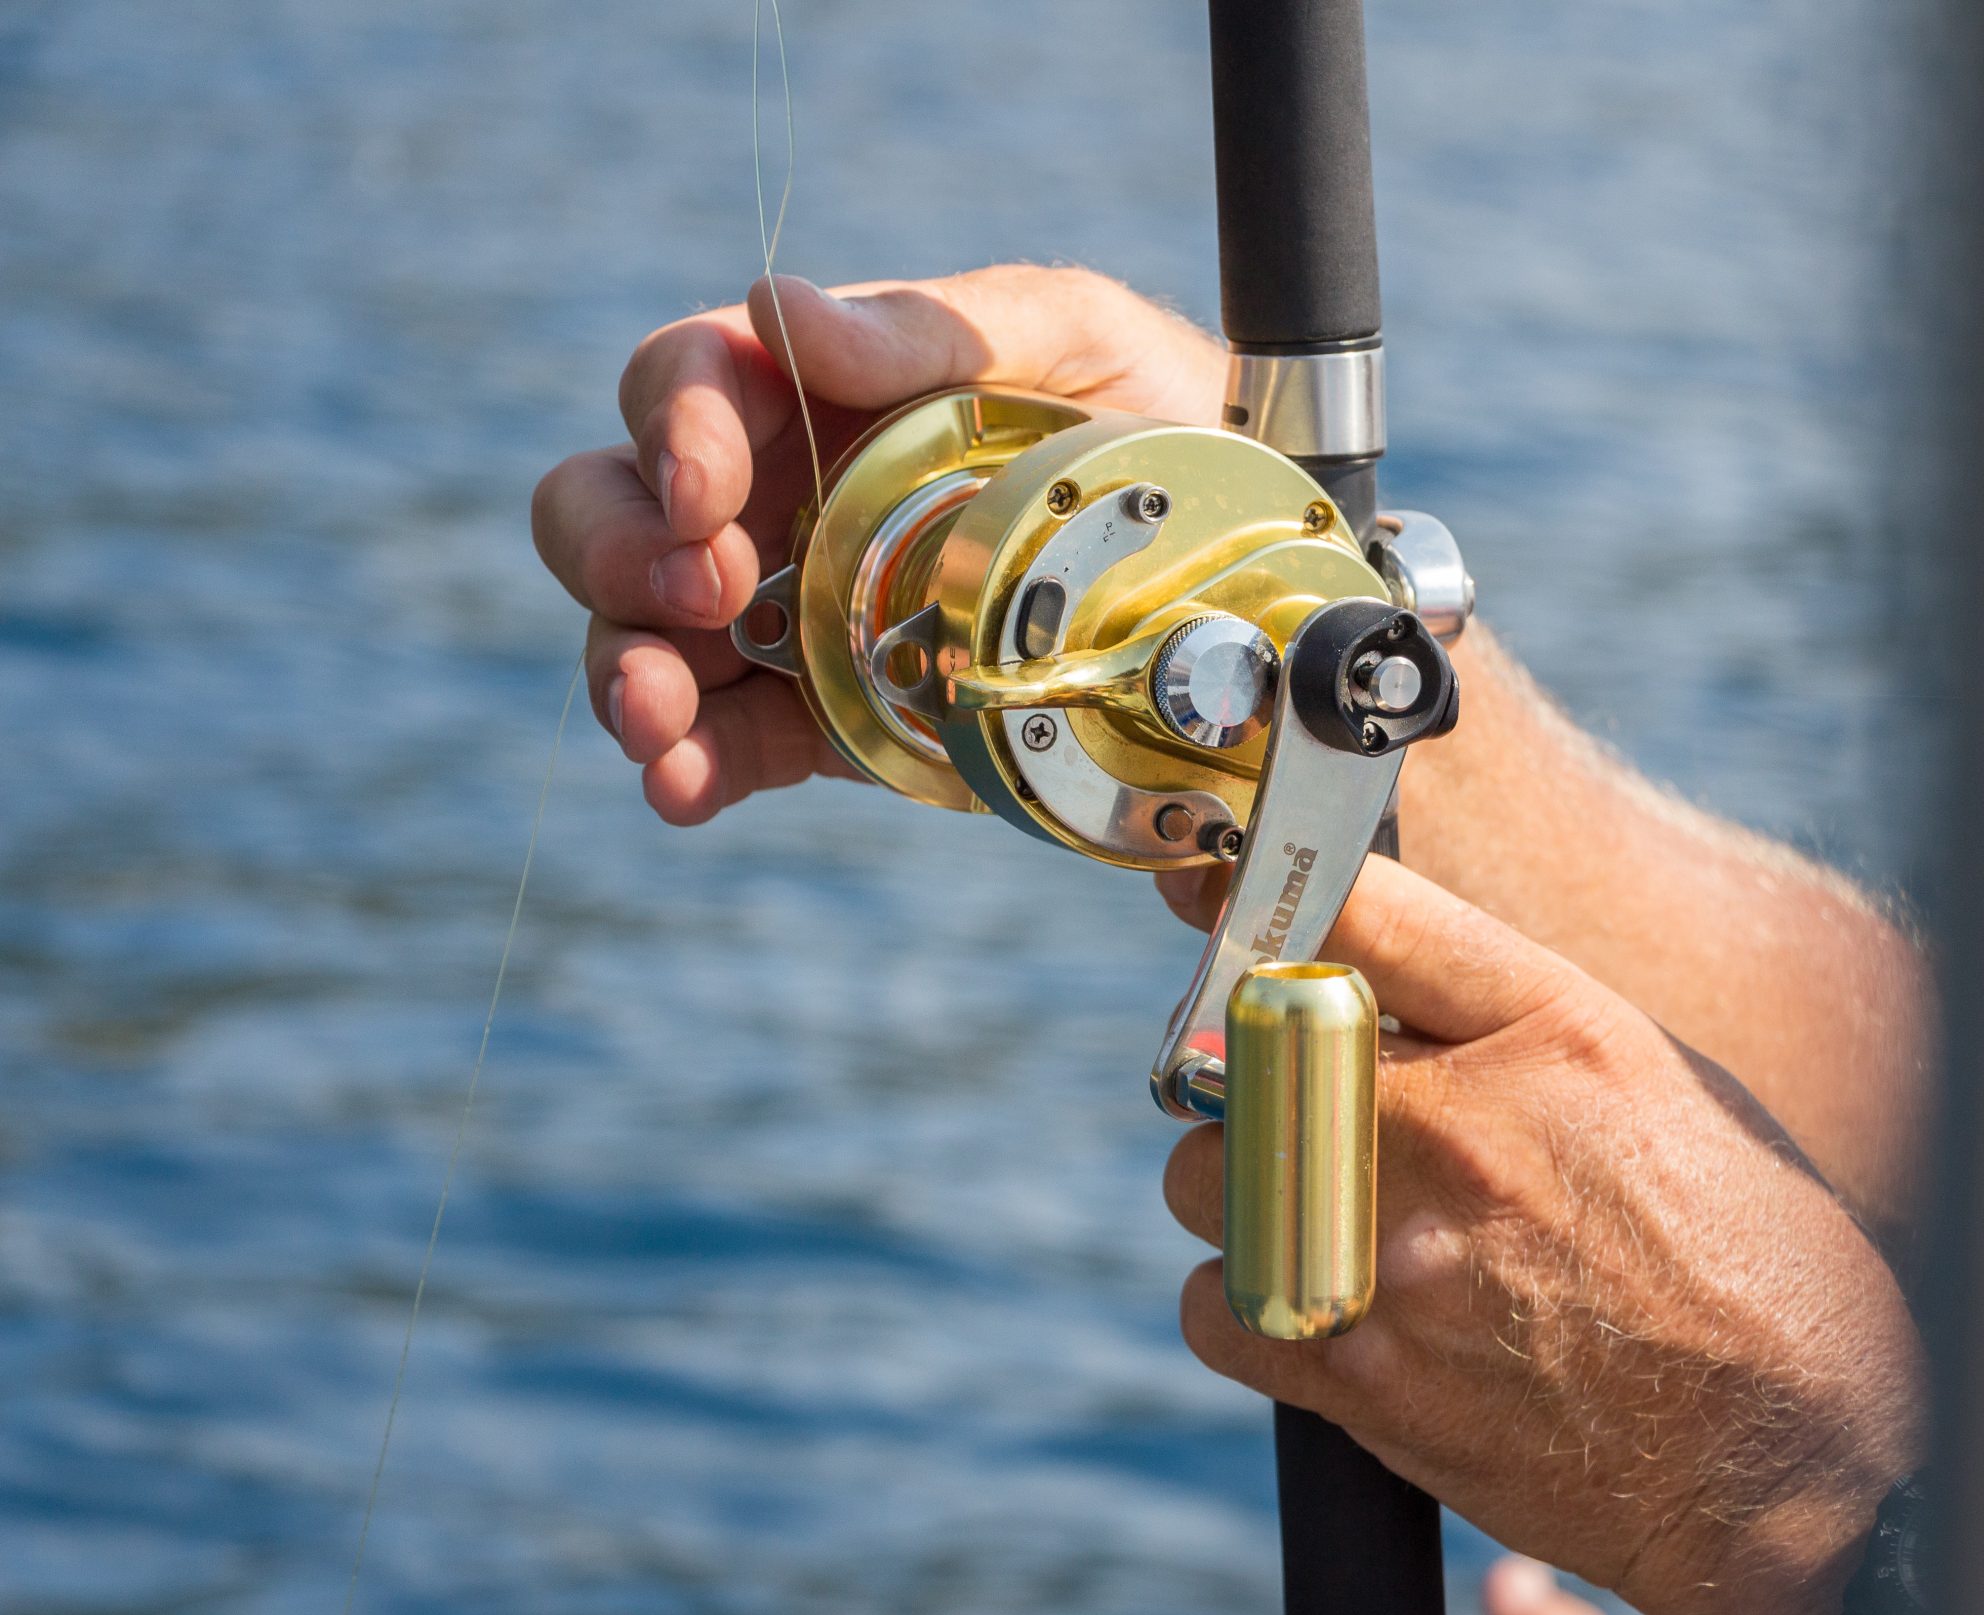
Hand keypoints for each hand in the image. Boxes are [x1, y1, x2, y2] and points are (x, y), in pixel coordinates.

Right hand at [530, 265, 1226, 823]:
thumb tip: (779, 310)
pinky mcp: (821, 716)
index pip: (684, 384)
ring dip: (630, 679)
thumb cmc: (1140, 406)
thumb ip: (927, 327)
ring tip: (658, 725)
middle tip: (700, 593)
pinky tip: (686, 786)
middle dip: (618, 554)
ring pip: (646, 637)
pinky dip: (693, 766)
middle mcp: (772, 495)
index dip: (669, 431)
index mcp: (812, 387)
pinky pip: (727, 741)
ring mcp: (783, 611)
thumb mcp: (1062, 333)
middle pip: (612, 508)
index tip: (706, 491)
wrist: (1223, 551)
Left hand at [1156, 858, 1924, 1614]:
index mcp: (1555, 1031)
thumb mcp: (1654, 1079)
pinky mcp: (1362, 1374)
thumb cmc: (1745, 1259)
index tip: (1215, 892)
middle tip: (1306, 1105)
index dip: (1261, 889)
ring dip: (1243, 1184)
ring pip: (1211, 1172)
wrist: (1789, 1461)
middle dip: (1258, 1067)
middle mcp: (1467, 1125)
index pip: (1361, 908)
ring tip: (1325, 1214)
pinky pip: (1216, 1303)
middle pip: (1254, 1040)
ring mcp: (1402, 1253)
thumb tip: (1364, 959)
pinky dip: (1243, 1300)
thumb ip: (1505, 1015)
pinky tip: (1312, 1300)